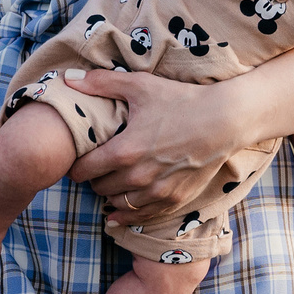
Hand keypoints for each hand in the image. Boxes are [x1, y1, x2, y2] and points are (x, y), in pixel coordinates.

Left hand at [67, 71, 249, 226]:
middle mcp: (138, 177)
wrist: (224, 120)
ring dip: (111, 194)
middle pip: (98, 188)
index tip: (78, 158)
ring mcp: (157, 192)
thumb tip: (68, 77)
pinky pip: (141, 216)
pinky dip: (129, 213)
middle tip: (96, 167)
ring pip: (118, 204)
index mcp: (124, 151)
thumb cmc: (181, 100)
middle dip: (94, 178)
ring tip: (112, 181)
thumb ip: (101, 83)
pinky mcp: (174, 200)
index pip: (83, 170)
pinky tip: (120, 211)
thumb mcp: (141, 85)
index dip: (76, 165)